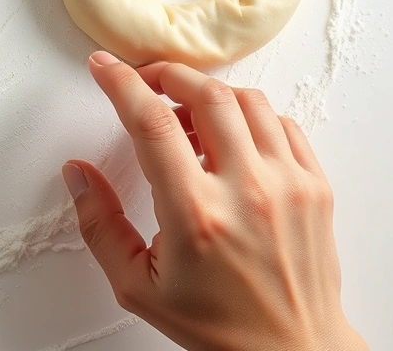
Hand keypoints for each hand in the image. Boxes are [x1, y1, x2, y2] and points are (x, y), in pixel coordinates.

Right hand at [62, 52, 367, 349]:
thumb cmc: (215, 324)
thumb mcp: (135, 284)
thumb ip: (100, 224)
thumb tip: (77, 173)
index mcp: (195, 214)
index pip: (151, 123)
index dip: (121, 84)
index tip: (104, 68)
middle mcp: (247, 191)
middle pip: (206, 94)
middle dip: (168, 75)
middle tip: (146, 81)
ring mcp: (288, 184)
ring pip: (247, 101)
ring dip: (209, 93)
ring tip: (186, 116)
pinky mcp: (315, 186)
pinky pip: (283, 123)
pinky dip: (249, 115)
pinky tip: (229, 136)